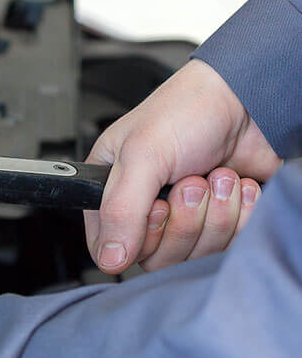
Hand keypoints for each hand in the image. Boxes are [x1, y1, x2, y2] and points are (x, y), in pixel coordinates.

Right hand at [85, 59, 281, 272]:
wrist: (249, 99)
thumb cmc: (188, 111)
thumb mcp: (142, 155)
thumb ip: (120, 210)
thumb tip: (110, 258)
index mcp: (112, 195)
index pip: (109, 251)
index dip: (137, 240)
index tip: (156, 208)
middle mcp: (145, 212)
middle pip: (157, 258)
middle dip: (185, 221)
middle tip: (191, 182)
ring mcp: (184, 221)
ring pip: (194, 255)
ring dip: (216, 213)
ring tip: (216, 176)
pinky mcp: (218, 225)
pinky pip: (228, 246)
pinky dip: (240, 214)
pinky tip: (236, 186)